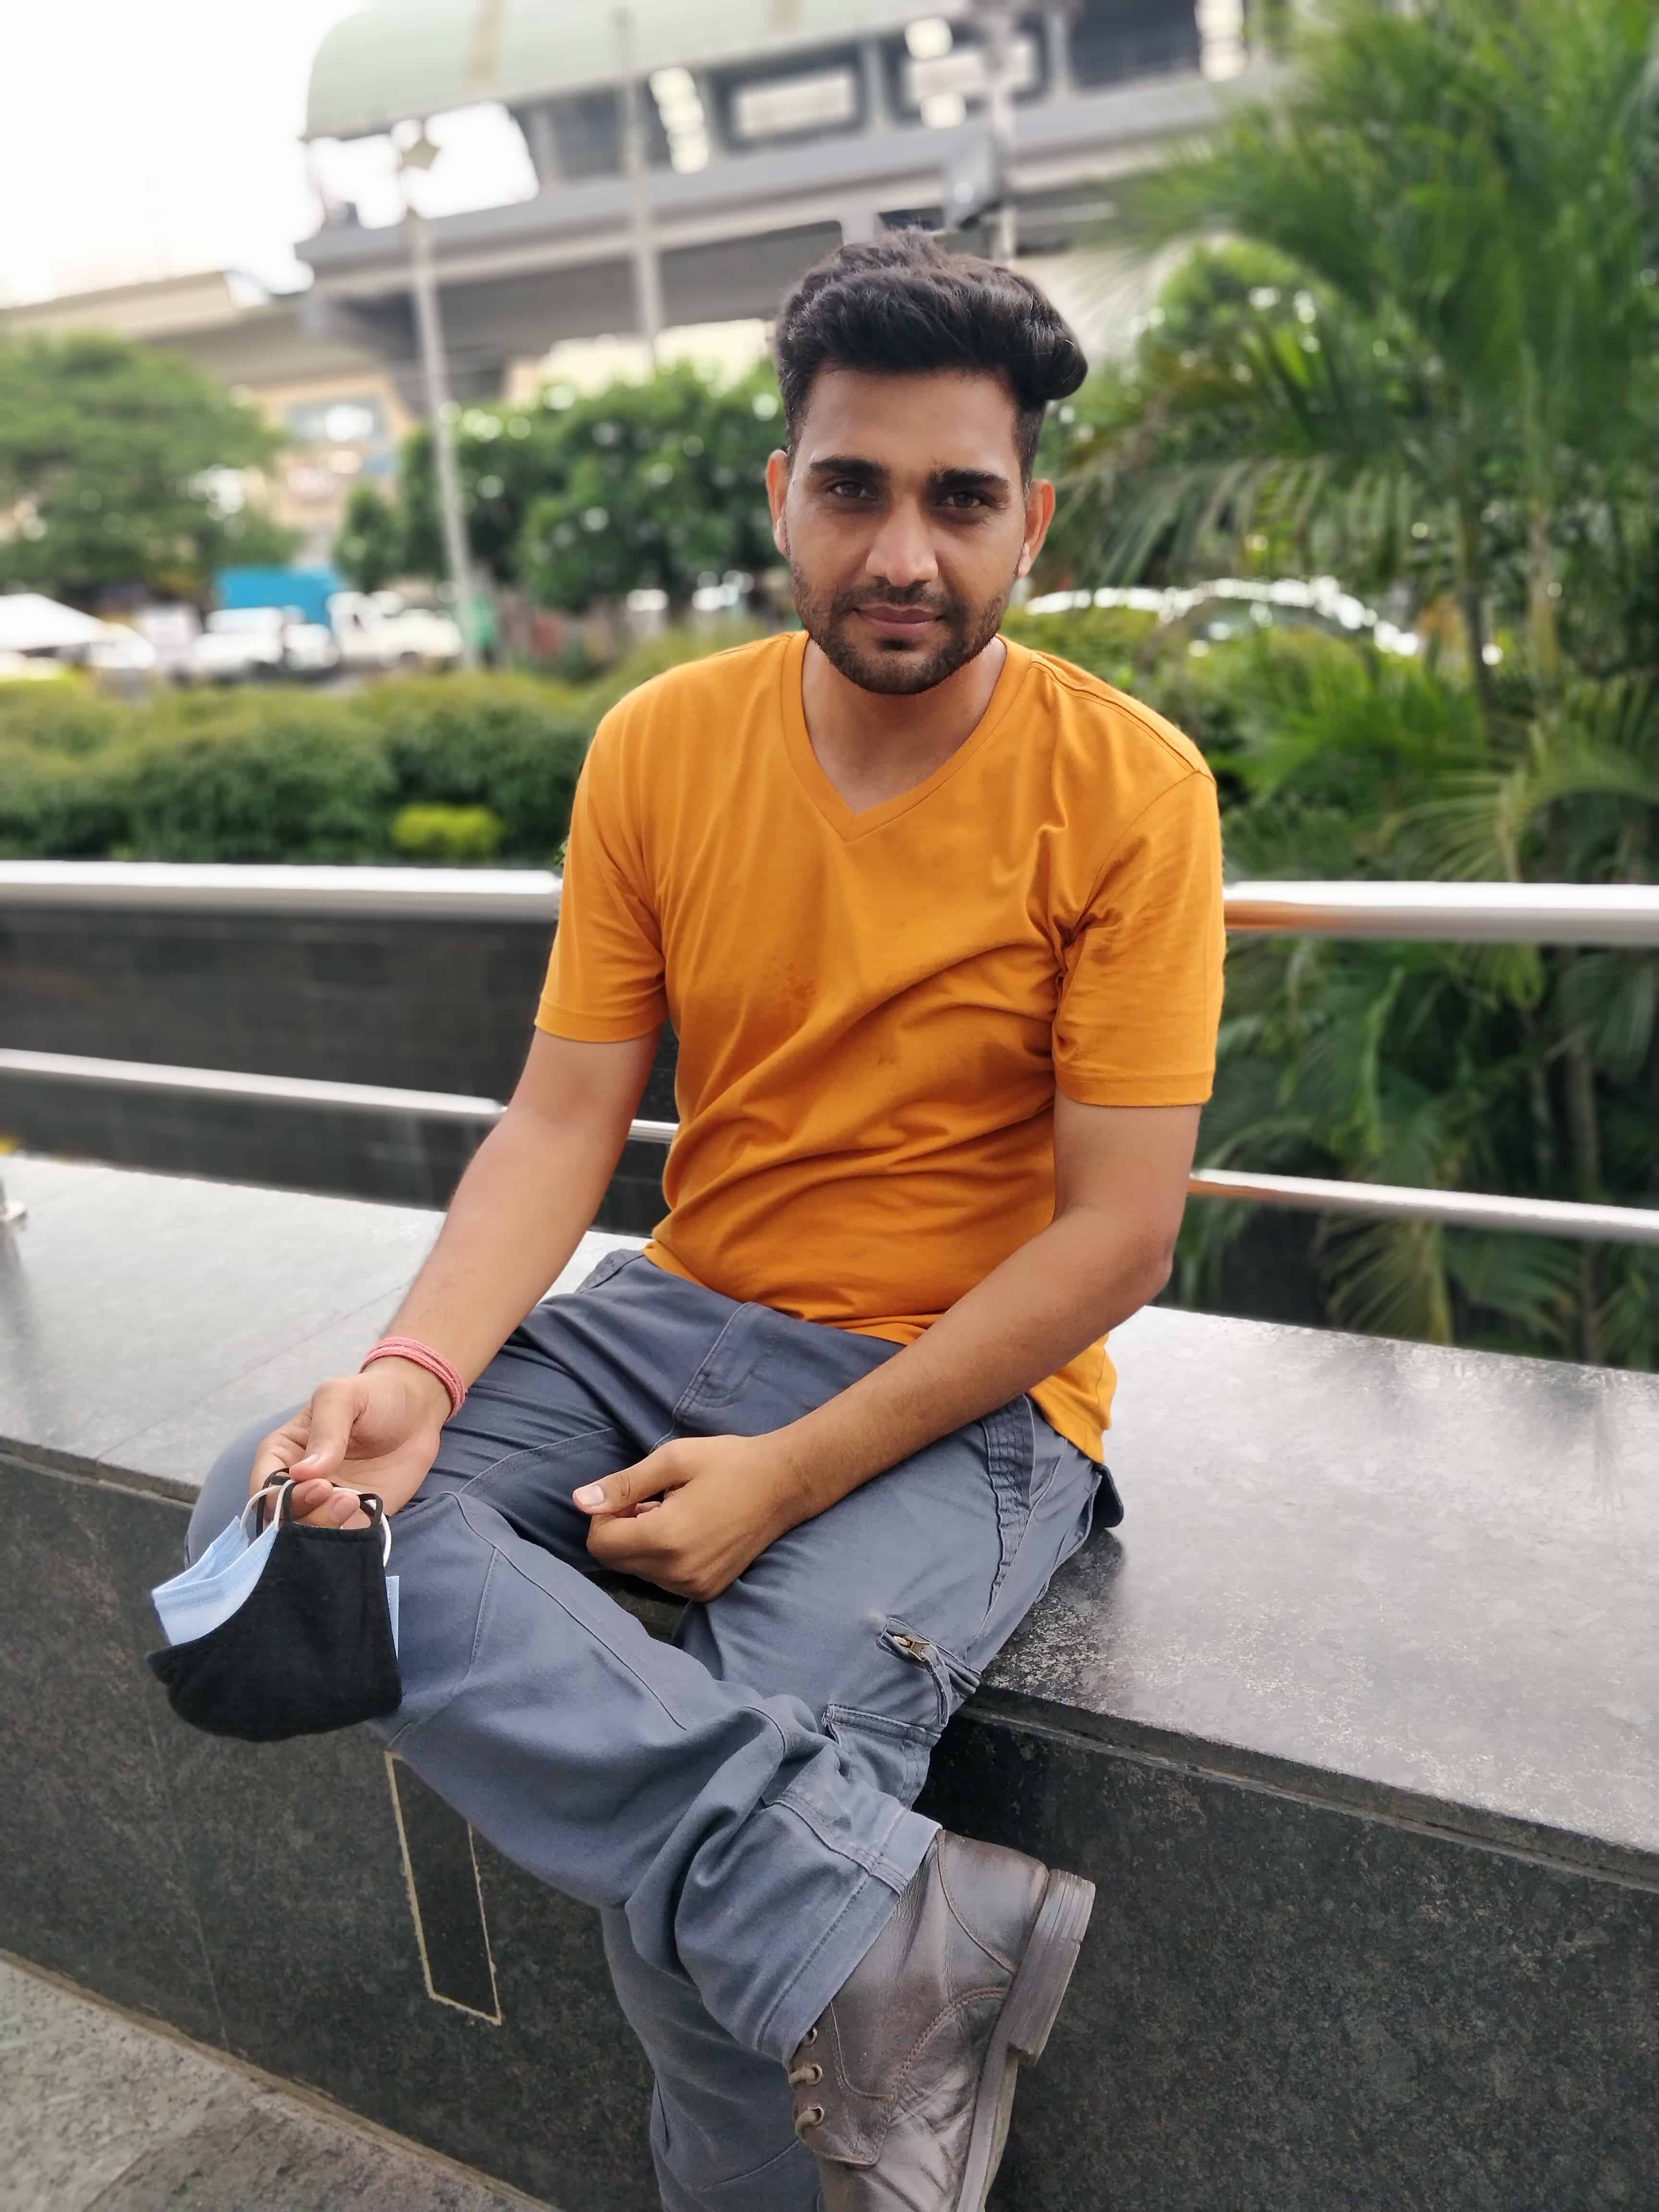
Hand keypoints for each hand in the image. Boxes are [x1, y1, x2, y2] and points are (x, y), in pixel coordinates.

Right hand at [249, 1359, 451, 1529]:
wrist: (419, 1409)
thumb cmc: (374, 1395)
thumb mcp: (342, 1397)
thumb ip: (325, 1432)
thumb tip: (304, 1473)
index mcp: (284, 1452)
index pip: (264, 1484)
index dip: (278, 1494)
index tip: (314, 1485)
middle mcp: (301, 1483)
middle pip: (282, 1516)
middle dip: (303, 1513)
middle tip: (336, 1494)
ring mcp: (327, 1503)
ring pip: (309, 1533)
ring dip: (326, 1525)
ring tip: (353, 1500)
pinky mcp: (356, 1517)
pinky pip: (342, 1539)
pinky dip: (346, 1537)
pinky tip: (364, 1512)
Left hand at [574, 1434, 807, 1602]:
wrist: (784, 1485)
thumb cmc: (729, 1463)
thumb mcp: (673, 1459)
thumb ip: (624, 1484)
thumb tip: (579, 1501)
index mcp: (665, 1538)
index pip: (600, 1544)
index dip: (605, 1515)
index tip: (633, 1494)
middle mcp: (677, 1572)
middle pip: (616, 1561)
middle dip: (622, 1530)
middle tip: (655, 1501)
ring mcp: (694, 1587)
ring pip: (638, 1571)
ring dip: (644, 1544)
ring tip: (676, 1514)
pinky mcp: (706, 1592)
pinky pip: (663, 1579)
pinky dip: (664, 1557)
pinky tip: (690, 1532)